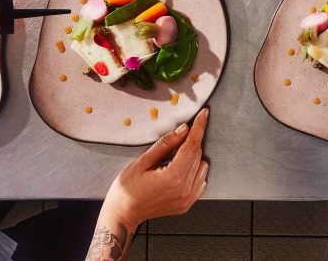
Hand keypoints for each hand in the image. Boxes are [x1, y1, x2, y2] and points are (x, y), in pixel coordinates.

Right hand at [103, 108, 209, 231]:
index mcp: (173, 177)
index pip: (192, 146)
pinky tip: (179, 170)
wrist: (123, 213)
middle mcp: (184, 189)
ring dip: (193, 157)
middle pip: (198, 154)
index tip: (204, 114)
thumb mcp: (142, 161)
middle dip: (190, 141)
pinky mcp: (187, 204)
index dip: (199, 127)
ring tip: (172, 160)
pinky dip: (194, 171)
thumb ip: (166, 144)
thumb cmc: (127, 189)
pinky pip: (200, 180)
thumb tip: (183, 129)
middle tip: (176, 139)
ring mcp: (187, 199)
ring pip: (202, 166)